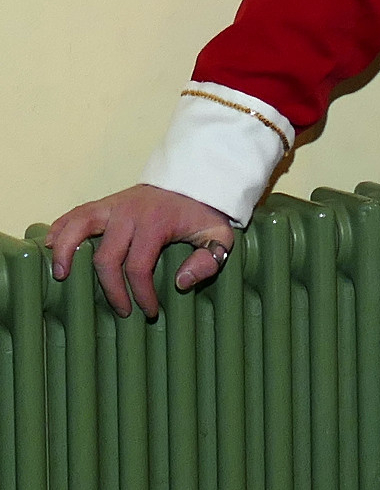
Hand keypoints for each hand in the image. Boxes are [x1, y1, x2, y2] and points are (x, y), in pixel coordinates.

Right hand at [46, 184, 234, 318]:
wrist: (194, 179)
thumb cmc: (203, 213)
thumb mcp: (219, 235)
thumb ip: (208, 260)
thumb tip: (180, 283)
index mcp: (157, 222)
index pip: (138, 266)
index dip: (140, 293)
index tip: (149, 310)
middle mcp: (130, 212)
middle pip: (106, 257)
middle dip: (112, 289)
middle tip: (122, 310)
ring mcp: (113, 205)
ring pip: (79, 227)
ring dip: (66, 252)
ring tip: (61, 276)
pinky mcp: (105, 203)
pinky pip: (76, 214)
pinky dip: (60, 229)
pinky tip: (50, 247)